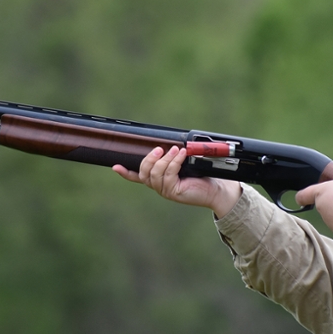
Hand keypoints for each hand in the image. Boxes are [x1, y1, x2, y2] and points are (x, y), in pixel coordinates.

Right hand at [113, 146, 241, 217]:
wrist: (217, 188)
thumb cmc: (201, 174)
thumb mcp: (184, 163)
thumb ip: (173, 156)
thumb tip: (169, 141)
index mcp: (158, 180)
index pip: (137, 177)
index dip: (125, 172)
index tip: (115, 166)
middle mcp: (159, 186)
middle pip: (143, 173)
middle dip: (149, 159)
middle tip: (159, 148)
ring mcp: (166, 191)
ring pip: (155, 174)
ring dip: (164, 159)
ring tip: (174, 149)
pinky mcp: (175, 192)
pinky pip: (169, 175)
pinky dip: (174, 162)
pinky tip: (181, 154)